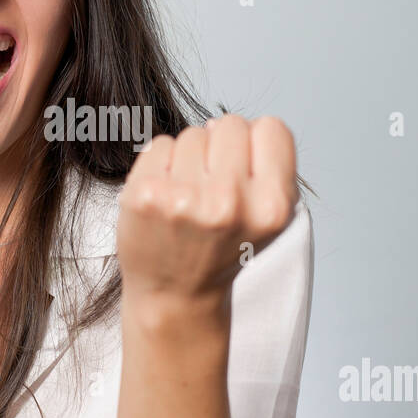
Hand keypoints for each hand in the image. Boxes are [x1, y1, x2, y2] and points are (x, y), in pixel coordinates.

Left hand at [116, 114, 297, 320]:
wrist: (175, 294)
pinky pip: (161, 144)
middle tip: (212, 188)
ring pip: (192, 133)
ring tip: (188, 198)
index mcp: (271, 207)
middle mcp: (229, 202)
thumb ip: (268, 165)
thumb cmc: (220, 249)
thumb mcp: (266, 216)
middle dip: (220, 149)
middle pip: (230, 124)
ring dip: (189, 159)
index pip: (272, 127)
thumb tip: (223, 123)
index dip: (257, 145)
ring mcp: (184, 198)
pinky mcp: (145, 195)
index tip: (244, 172)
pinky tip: (165, 198)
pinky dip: (161, 165)